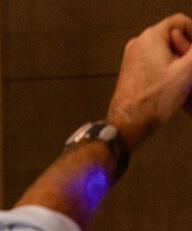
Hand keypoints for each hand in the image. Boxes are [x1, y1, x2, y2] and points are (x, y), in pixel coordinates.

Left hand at [107, 14, 191, 148]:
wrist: (128, 124)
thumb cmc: (155, 100)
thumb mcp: (186, 72)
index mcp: (151, 37)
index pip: (180, 22)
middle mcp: (138, 43)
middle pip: (171, 37)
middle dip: (184, 51)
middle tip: (189, 72)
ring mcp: (131, 58)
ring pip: (162, 52)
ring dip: (175, 62)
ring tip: (181, 81)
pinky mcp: (129, 72)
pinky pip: (152, 64)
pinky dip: (163, 70)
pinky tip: (168, 87)